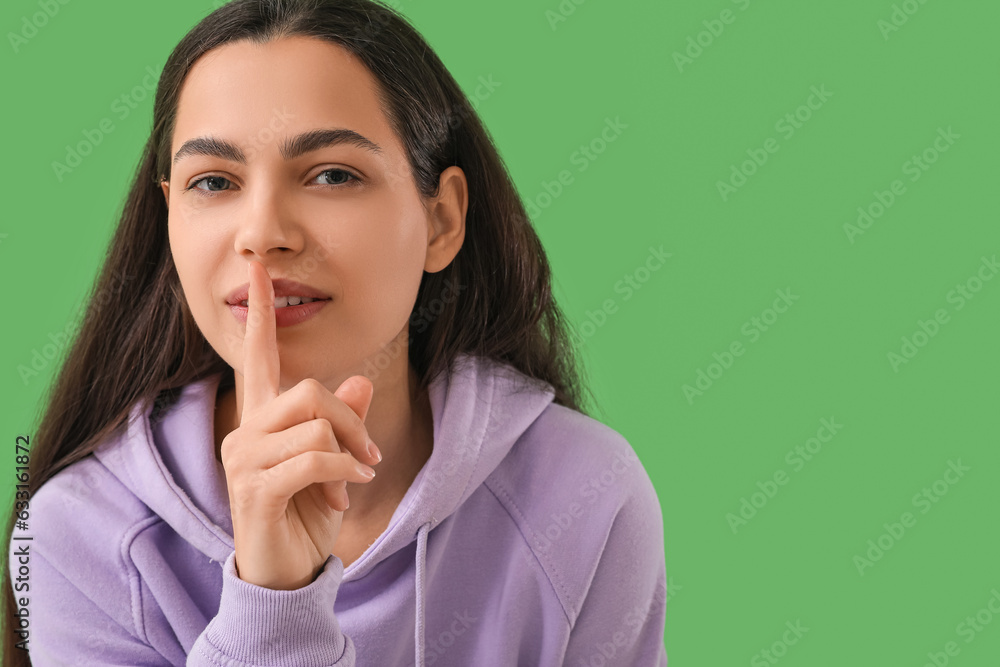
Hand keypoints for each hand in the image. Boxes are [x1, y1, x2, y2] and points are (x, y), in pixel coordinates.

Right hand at [220, 260, 380, 589]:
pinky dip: (343, 472)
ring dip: (350, 453)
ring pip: (315, 424)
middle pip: (309, 391)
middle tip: (368, 456)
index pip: (257, 356)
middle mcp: (245, 432)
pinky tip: (345, 493)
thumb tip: (357, 382)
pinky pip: (314, 458)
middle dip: (351, 422)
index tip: (257, 271)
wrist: (287, 574)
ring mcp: (244, 460)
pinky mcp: (253, 489)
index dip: (260, 314)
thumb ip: (342, 423)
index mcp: (262, 419)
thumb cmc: (306, 515)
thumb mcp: (334, 464)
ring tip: (352, 481)